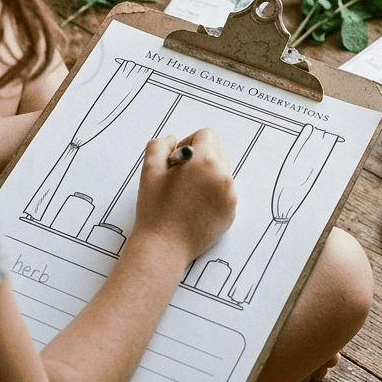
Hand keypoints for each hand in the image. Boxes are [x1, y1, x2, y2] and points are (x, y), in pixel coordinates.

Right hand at [132, 128, 236, 264]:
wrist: (164, 246)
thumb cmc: (155, 210)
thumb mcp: (150, 170)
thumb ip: (160, 145)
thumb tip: (172, 140)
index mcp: (204, 161)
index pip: (208, 135)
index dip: (190, 140)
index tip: (178, 157)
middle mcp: (222, 176)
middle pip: (216, 152)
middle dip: (199, 159)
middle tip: (179, 177)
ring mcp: (230, 195)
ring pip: (221, 172)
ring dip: (206, 176)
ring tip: (186, 193)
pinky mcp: (231, 211)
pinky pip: (225, 192)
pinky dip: (212, 194)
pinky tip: (194, 206)